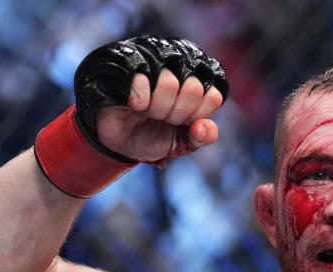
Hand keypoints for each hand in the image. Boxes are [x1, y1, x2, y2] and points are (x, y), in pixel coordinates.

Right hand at [97, 71, 222, 163]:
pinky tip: (135, 105)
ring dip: (159, 108)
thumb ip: (202, 137)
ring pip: (170, 82)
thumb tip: (204, 125)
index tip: (184, 123)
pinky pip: (142, 80)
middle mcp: (177, 71)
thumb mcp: (182, 144)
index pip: (213, 95)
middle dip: (178, 114)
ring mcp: (153, 67)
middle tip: (164, 118)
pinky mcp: (127, 67)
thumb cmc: (153, 138)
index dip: (198, 114)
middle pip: (193, 87)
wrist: (119, 142)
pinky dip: (140, 100)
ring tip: (148, 112)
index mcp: (195, 87)